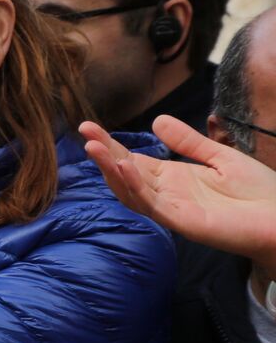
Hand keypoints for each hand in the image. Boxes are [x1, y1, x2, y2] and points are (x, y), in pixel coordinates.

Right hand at [81, 116, 275, 272]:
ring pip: (131, 191)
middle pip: (125, 174)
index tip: (90, 127)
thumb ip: (188, 142)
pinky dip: (134, 187)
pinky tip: (124, 167)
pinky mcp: (181, 222)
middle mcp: (166, 194)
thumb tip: (157, 120)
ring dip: (110, 171)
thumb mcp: (220, 156)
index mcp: (172, 179)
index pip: (132, 160)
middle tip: (84, 133)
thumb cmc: (259, 192)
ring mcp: (171, 209)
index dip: (111, 145)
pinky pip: (151, 205)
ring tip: (94, 149)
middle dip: (103, 155)